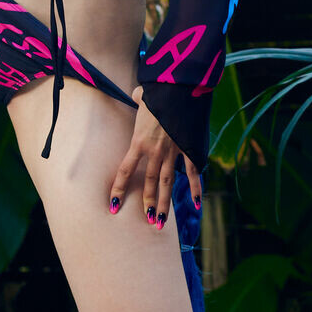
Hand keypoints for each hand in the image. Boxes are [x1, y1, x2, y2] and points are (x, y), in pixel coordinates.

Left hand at [108, 92, 202, 228]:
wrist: (179, 89)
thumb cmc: (159, 91)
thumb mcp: (143, 97)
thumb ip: (139, 99)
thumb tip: (137, 94)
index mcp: (139, 142)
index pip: (125, 171)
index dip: (119, 189)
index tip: (114, 206)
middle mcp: (154, 151)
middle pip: (149, 183)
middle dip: (148, 203)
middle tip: (148, 221)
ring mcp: (173, 152)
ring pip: (167, 183)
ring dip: (165, 203)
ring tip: (161, 221)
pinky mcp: (189, 149)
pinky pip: (192, 172)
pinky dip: (196, 188)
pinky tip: (197, 204)